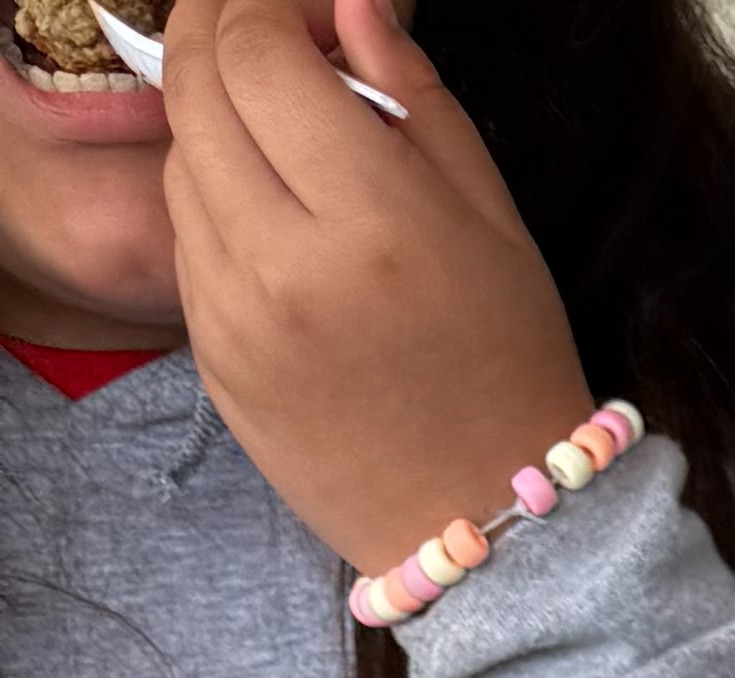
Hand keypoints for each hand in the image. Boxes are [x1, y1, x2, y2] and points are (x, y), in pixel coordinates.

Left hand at [162, 0, 591, 578]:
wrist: (490, 527)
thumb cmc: (511, 371)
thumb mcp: (496, 224)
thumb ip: (417, 99)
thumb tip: (350, 4)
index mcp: (373, 224)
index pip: (260, 53)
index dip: (272, 5)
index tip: (310, 13)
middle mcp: (286, 265)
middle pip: (197, 85)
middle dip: (223, 34)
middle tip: (274, 38)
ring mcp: (235, 314)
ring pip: (181, 157)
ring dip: (221, 122)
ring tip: (289, 146)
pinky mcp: (211, 355)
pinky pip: (187, 239)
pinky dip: (220, 204)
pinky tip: (281, 226)